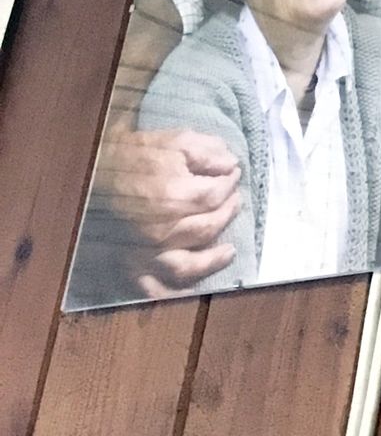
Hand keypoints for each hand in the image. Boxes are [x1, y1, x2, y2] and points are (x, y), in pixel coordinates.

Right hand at [93, 126, 239, 290]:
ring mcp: (144, 252)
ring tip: (228, 251)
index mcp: (173, 196)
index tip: (232, 175)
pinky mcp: (129, 266)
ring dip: (212, 259)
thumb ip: (209, 152)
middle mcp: (161, 230)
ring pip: (188, 266)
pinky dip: (175, 294)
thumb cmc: (135, 155)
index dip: (230, 183)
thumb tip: (232, 166)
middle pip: (209, 227)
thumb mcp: (176, 141)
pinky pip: (154, 290)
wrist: (92, 170)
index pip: (217, 195)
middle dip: (228, 211)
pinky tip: (193, 289)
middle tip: (233, 201)